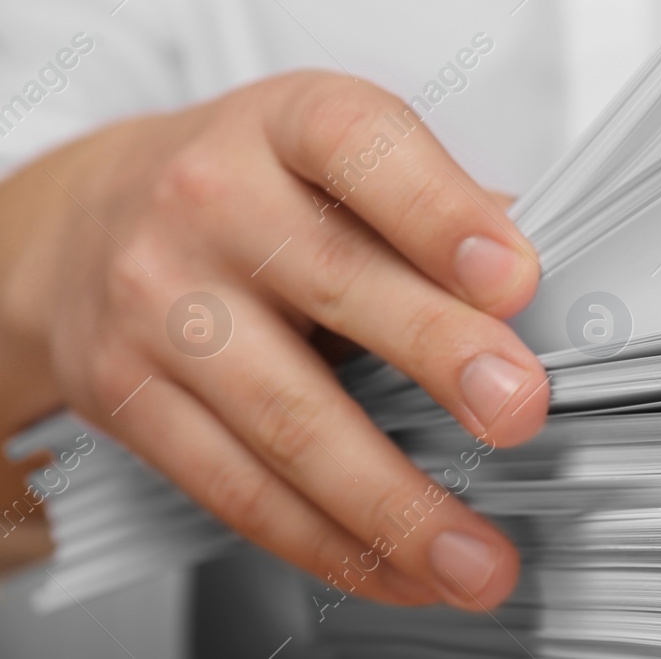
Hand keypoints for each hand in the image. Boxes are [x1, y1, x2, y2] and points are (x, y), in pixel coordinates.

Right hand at [0, 71, 547, 609]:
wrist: (89, 220)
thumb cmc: (254, 184)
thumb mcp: (338, 153)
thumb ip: (437, 204)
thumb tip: (537, 278)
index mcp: (288, 124)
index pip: (362, 148)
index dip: (442, 212)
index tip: (515, 276)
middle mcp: (213, 203)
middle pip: (334, 283)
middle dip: (439, 356)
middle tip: (518, 410)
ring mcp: (162, 303)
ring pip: (287, 417)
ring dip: (394, 501)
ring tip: (475, 555)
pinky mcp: (128, 397)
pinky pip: (238, 489)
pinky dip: (330, 544)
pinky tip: (399, 570)